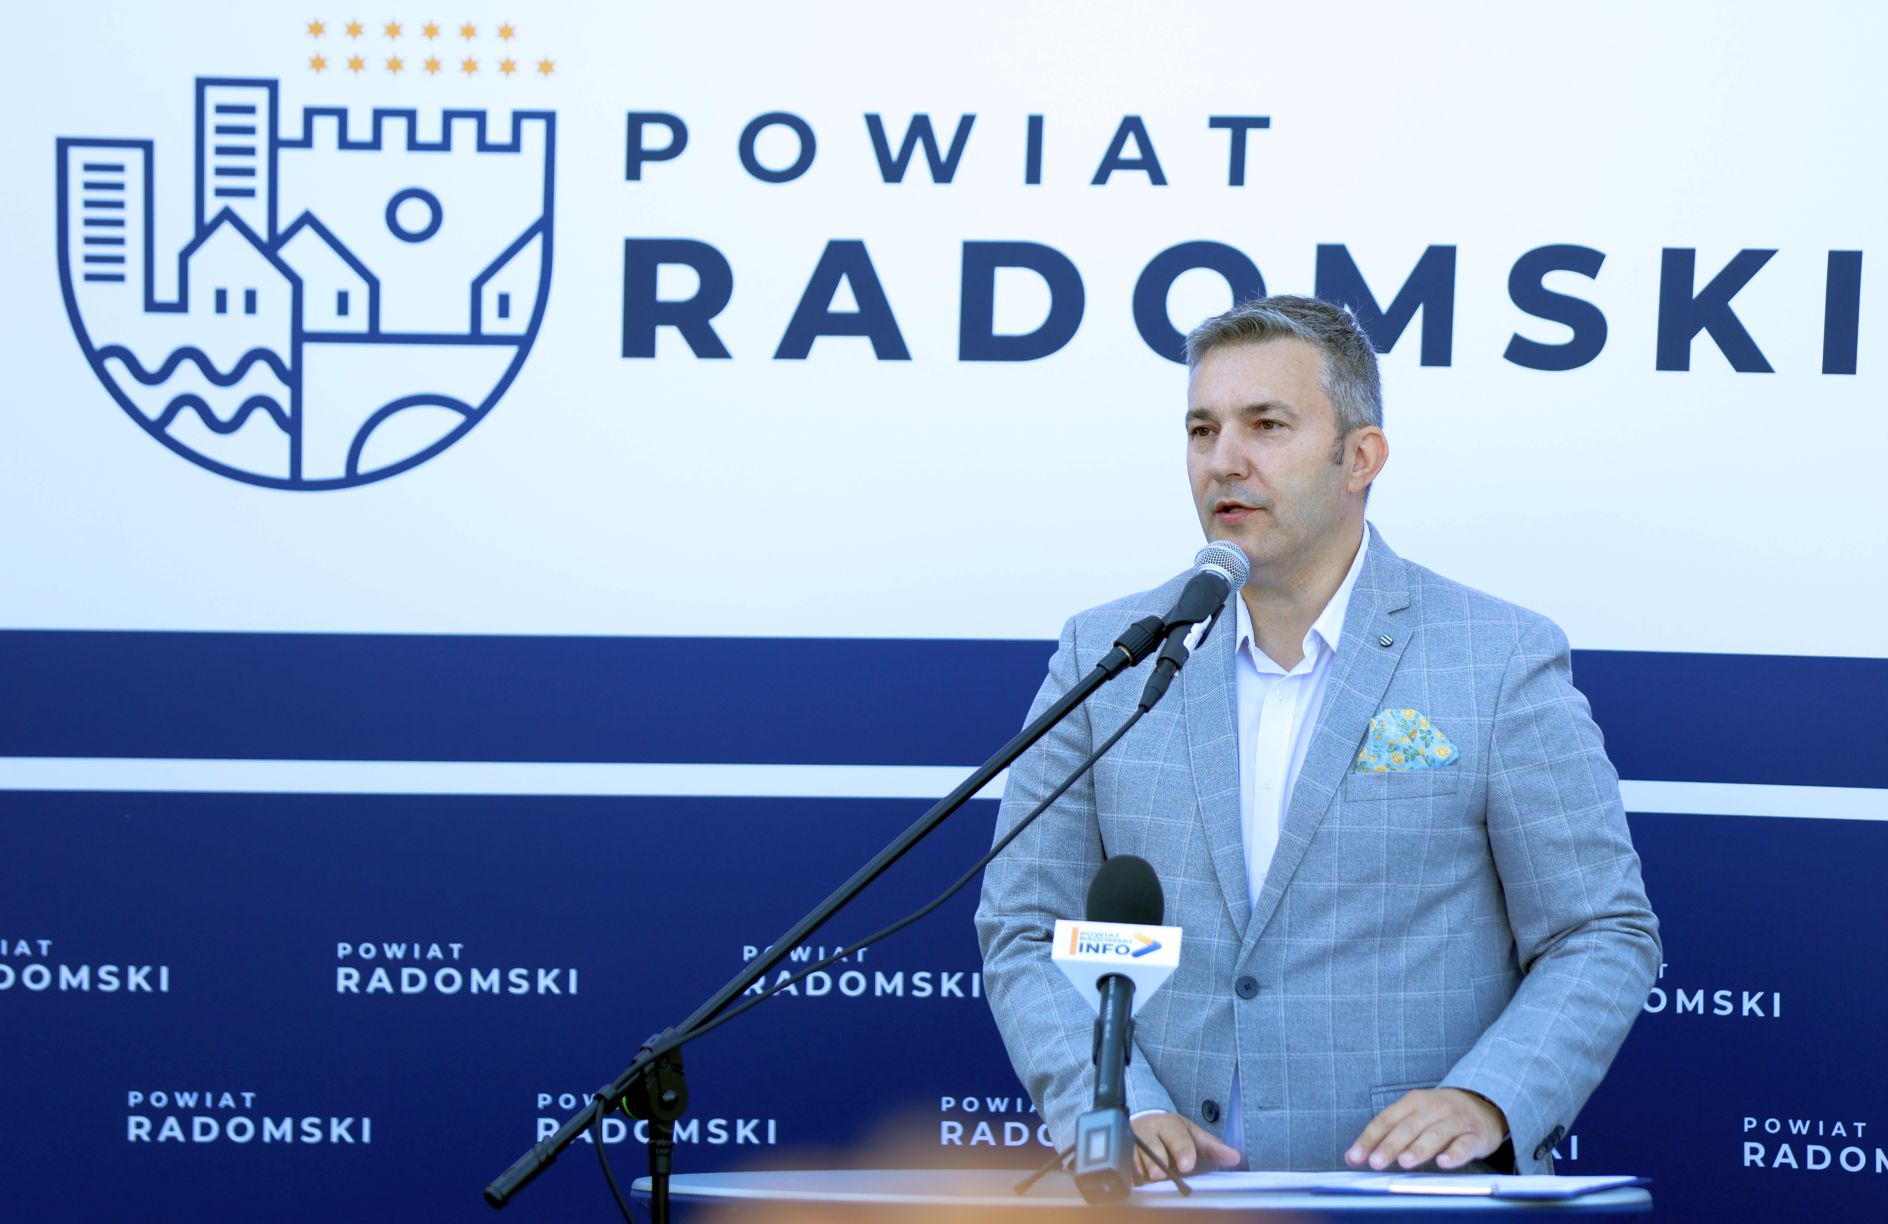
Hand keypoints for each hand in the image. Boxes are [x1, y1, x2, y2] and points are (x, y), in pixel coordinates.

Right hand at [1130, 1111, 1240, 1181]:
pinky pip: (1125, 1164)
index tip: (1187, 1164)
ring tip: (1149, 1177)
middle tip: (1160, 1174)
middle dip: (1155, 1160)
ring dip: (1141, 1167)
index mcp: (1167, 1123)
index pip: (1175, 1135)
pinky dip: (1131, 1172)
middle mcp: (1148, 1131)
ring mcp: (1132, 1142)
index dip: (1181, 1150)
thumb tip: (1235, 1157)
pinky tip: (1137, 1179)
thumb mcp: (1193, 1135)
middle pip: (1150, 1144)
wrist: (1146, 1122)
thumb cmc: (1172, 1132)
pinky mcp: (1123, 1153)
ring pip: (1134, 1154)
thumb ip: (1213, 1147)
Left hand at [1345, 1088, 1507, 1171]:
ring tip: (1404, 1162)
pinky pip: (1464, 1145)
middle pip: (1408, 1127)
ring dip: (1418, 1149)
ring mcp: (1456, 1120)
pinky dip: (1454, 1154)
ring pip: (1435, 1135)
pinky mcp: (1476, 1135)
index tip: (1355, 1157)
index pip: (1386, 1120)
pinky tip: (1443, 1163)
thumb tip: (1359, 1156)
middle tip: (1376, 1162)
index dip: (1369, 1138)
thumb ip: (1391, 1133)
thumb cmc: (1441, 1115)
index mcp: (1413, 1101)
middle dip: (1390, 1146)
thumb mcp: (1416, 1115)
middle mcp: (1433, 1107)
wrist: (1484, 1105)